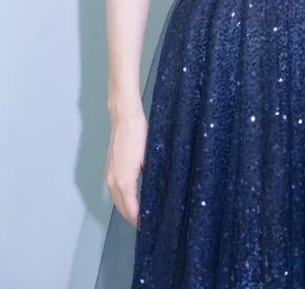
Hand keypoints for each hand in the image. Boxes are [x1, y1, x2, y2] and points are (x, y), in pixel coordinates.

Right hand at [104, 108, 147, 227]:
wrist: (125, 118)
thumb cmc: (139, 135)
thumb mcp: (150, 158)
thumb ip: (150, 177)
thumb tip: (156, 191)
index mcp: (123, 181)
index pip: (130, 209)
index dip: (138, 219)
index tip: (148, 226)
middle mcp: (112, 181)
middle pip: (121, 207)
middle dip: (132, 217)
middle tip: (145, 224)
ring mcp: (109, 175)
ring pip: (116, 199)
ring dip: (125, 209)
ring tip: (139, 215)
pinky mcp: (109, 168)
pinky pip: (114, 190)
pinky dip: (121, 198)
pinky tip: (130, 199)